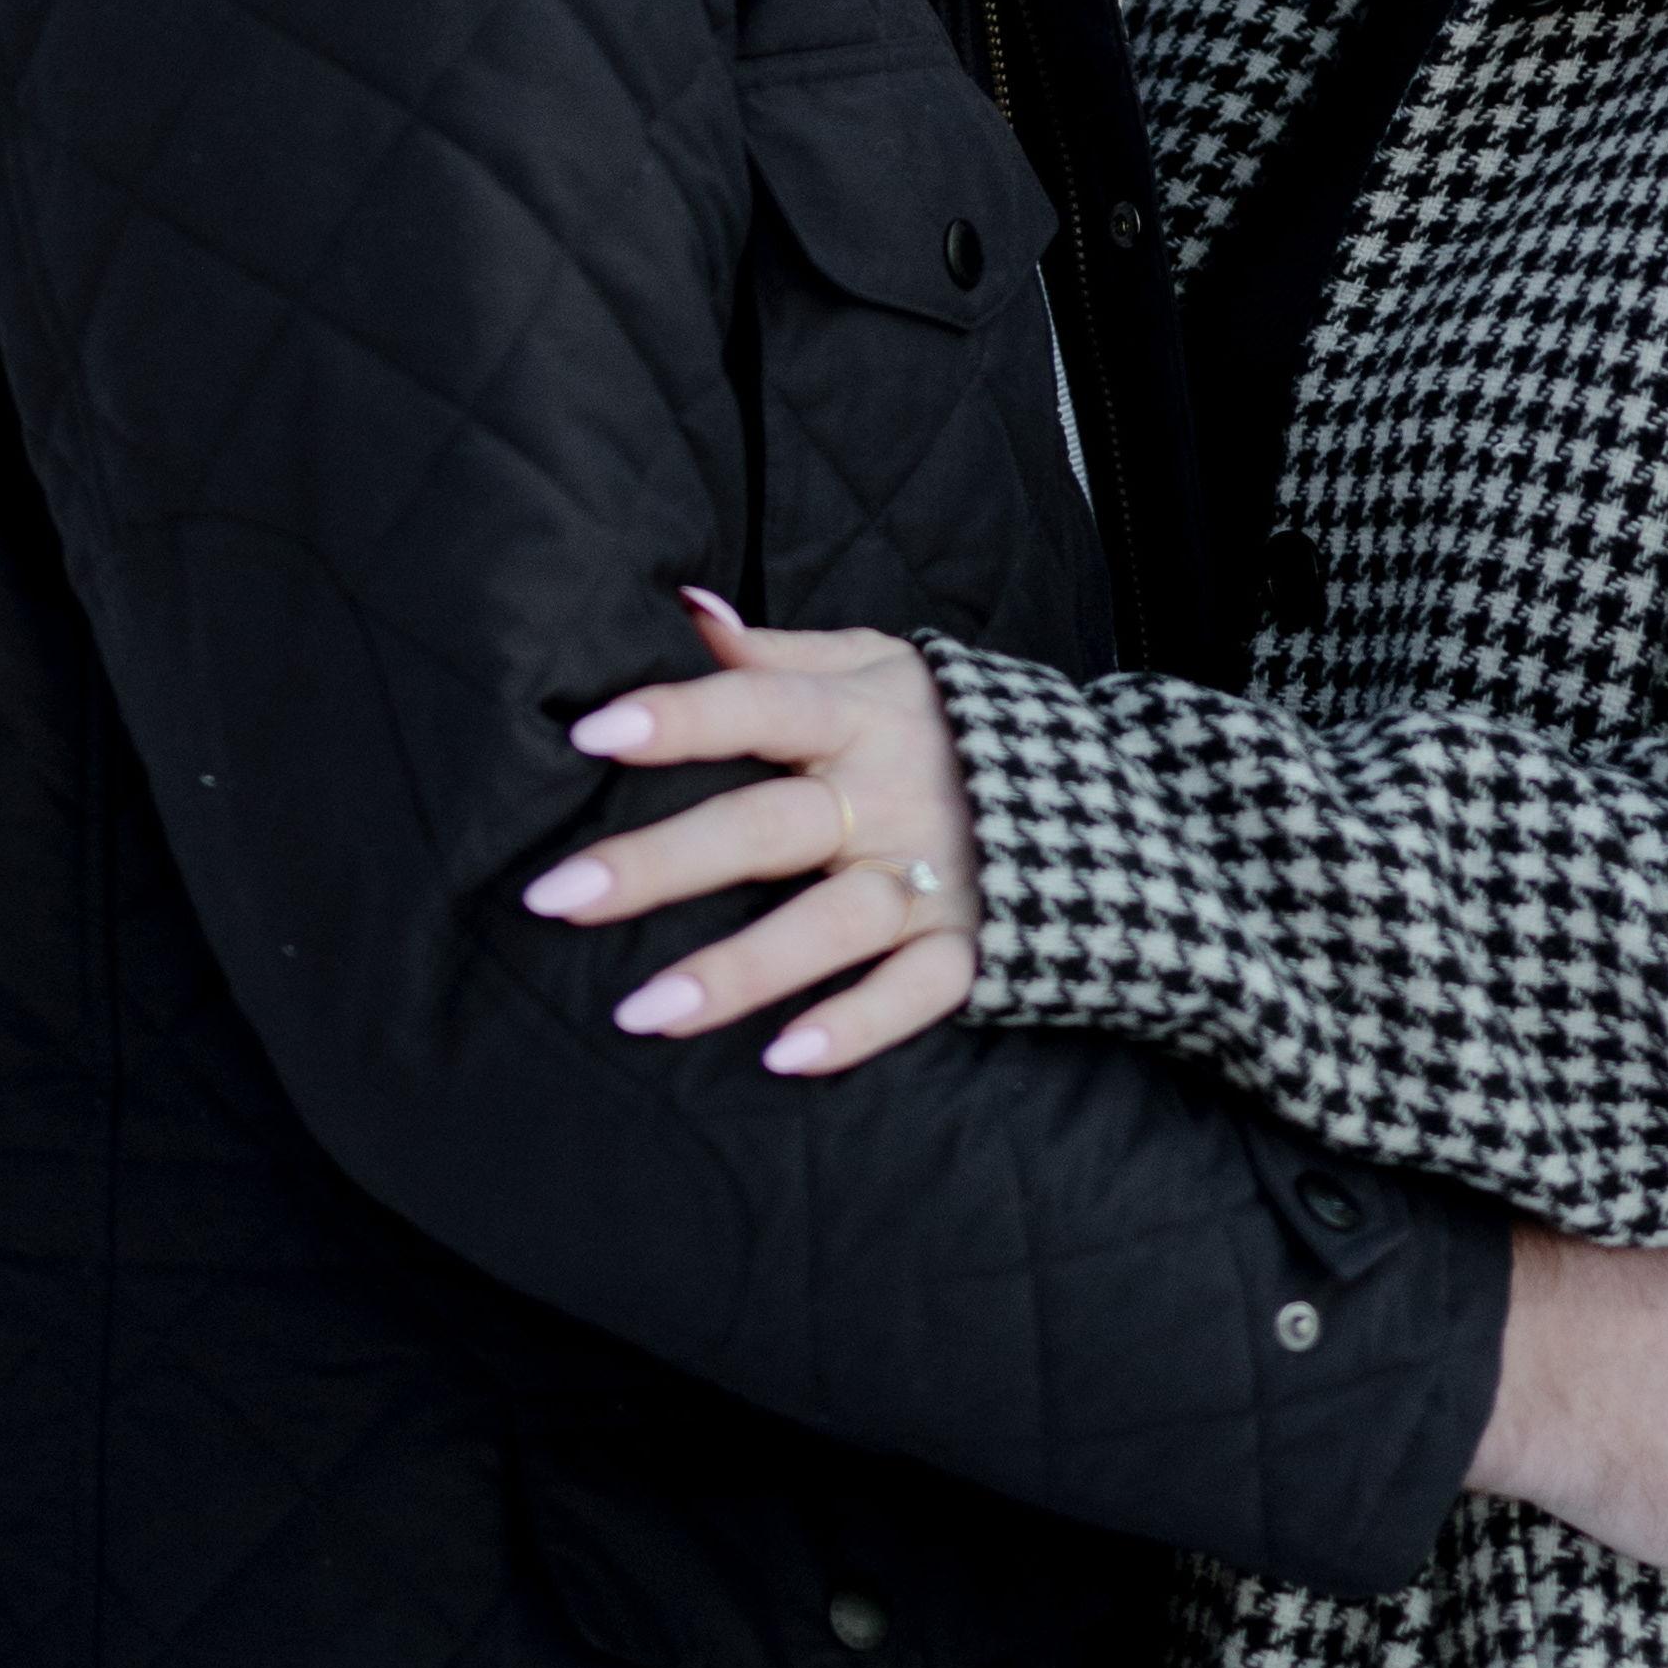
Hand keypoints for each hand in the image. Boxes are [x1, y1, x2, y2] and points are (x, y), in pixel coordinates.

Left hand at [524, 590, 988, 1078]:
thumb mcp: (881, 669)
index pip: (759, 704)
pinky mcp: (975, 950)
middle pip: (766, 826)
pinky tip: (784, 1058)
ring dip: (739, 968)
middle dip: (662, 863)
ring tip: (640, 1012)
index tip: (591, 732)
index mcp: (861, 716)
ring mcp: (934, 878)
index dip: (681, 715)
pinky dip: (857, 1025)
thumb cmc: (952, 730)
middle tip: (555, 897)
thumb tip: (682, 609)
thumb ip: (778, 654)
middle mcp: (889, 796)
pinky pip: (915, 992)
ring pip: (830, 922)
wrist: (1112, 803)